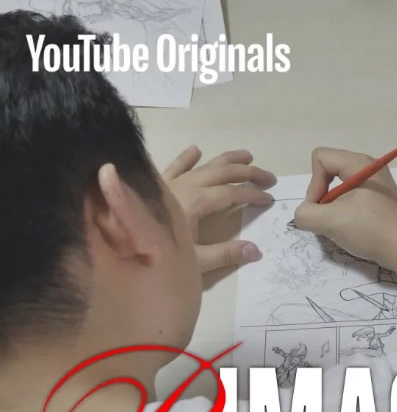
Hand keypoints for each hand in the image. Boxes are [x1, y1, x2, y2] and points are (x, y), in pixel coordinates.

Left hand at [162, 146, 276, 272]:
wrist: (112, 244)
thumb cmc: (154, 258)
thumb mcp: (194, 262)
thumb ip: (225, 254)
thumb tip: (256, 250)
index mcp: (197, 202)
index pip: (233, 193)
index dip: (253, 194)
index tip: (270, 199)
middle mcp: (186, 186)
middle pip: (223, 173)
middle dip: (249, 173)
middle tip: (269, 177)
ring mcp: (170, 183)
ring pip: (204, 165)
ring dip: (227, 159)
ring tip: (247, 154)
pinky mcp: (155, 185)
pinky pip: (173, 166)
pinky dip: (186, 157)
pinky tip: (195, 149)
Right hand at [293, 147, 396, 269]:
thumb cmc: (370, 228)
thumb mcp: (330, 221)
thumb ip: (306, 214)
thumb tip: (305, 214)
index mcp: (358, 162)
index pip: (320, 158)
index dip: (313, 183)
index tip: (320, 208)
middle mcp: (369, 167)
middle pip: (329, 172)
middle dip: (322, 197)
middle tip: (330, 219)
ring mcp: (377, 184)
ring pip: (340, 189)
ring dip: (333, 209)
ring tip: (342, 227)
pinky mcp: (381, 200)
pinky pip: (353, 199)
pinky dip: (347, 214)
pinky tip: (354, 230)